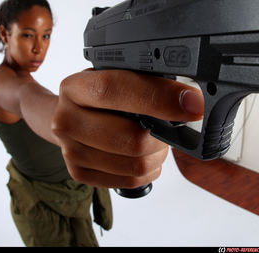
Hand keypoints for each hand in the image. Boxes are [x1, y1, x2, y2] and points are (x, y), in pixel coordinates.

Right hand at [53, 69, 204, 188]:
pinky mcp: (80, 174)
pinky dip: (149, 170)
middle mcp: (66, 119)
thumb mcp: (117, 76)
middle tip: (172, 125)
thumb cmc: (102, 96)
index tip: (192, 104)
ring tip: (156, 140)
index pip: (115, 90)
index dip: (159, 97)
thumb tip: (190, 97)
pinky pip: (130, 181)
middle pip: (131, 138)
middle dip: (164, 135)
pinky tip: (145, 155)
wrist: (72, 117)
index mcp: (75, 87)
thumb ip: (146, 82)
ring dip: (158, 154)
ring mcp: (70, 151)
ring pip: (135, 164)